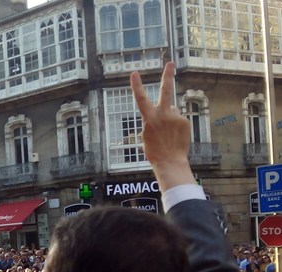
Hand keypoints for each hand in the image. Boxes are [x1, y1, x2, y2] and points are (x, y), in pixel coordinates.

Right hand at [129, 62, 193, 189]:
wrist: (170, 161)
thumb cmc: (155, 151)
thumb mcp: (147, 135)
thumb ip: (155, 119)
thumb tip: (170, 107)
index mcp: (148, 119)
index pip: (141, 99)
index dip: (137, 85)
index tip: (134, 73)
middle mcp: (162, 114)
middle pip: (165, 90)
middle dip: (167, 75)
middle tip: (170, 63)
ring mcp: (175, 116)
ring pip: (172, 111)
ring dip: (170, 119)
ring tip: (168, 135)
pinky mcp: (184, 121)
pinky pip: (179, 119)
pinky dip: (177, 126)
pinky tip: (175, 136)